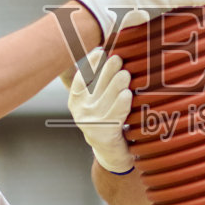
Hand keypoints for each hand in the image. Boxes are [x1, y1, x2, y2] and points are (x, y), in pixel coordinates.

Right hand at [62, 48, 133, 173]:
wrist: (112, 153)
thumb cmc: (108, 119)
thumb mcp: (97, 101)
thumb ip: (99, 82)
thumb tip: (107, 51)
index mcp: (76, 100)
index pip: (82, 78)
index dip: (90, 63)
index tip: (101, 51)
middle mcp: (80, 111)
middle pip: (96, 85)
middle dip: (107, 70)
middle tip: (118, 59)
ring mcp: (91, 123)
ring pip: (107, 97)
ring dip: (117, 84)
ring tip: (125, 74)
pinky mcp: (103, 134)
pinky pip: (115, 114)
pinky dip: (122, 103)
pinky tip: (127, 94)